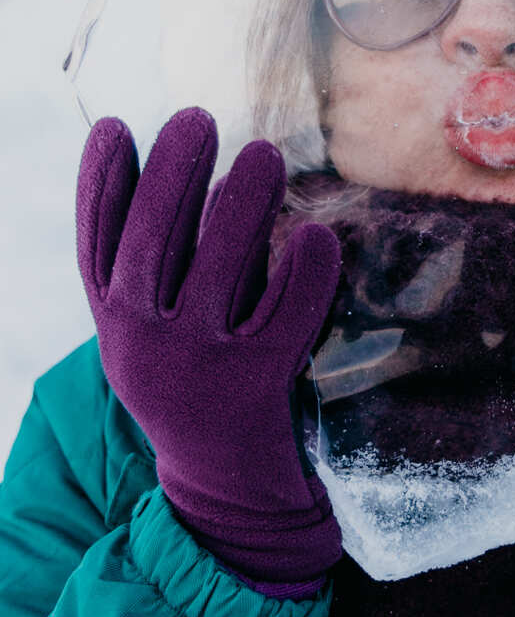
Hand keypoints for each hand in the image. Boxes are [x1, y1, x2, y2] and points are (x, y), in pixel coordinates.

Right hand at [76, 107, 342, 591]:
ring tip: (262, 152)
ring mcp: (198, 369)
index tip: (117, 129)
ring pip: (216, 273)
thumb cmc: (201, 388)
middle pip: (151, 247)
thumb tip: (211, 179)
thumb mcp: (162, 332)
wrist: (228, 497)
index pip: (96, 244)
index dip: (100, 185)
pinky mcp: (255, 390)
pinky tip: (317, 235)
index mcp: (115, 327)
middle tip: (197, 119)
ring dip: (239, 207)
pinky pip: (283, 322)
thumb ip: (171, 269)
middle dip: (171, 177)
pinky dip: (302, 277)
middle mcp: (144, 346)